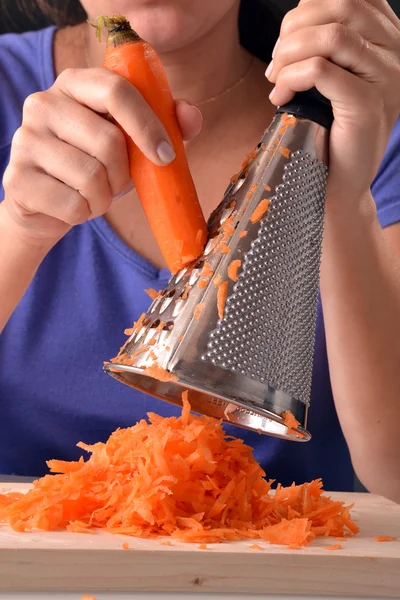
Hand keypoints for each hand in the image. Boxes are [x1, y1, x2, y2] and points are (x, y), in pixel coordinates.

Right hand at [2, 67, 201, 245]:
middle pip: (109, 142)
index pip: (116, 90)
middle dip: (123, 174)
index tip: (165, 156)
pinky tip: (75, 206)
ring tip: (94, 195)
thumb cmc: (96, 165)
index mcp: (75, 84)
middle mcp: (43, 103)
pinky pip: (73, 205)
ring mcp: (24, 140)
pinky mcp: (17, 179)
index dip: (147, 125)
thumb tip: (191, 117)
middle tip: (116, 182)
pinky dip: (85, 214)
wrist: (48, 204)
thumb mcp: (131, 143)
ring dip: (104, 198)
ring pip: (91, 178)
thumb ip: (164, 124)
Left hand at [266, 0, 399, 202]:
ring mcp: (386, 79)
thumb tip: (294, 21)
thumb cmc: (328, 131)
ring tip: (275, 79)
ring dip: (289, 53)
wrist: (337, 183)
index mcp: (389, 39)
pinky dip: (291, 78)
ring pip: (331, 35)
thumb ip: (324, 44)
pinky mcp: (368, 106)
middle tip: (275, 63)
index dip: (309, 8)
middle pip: (341, 6)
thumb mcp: (330, 77)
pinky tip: (280, 96)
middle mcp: (396, 53)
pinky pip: (321, 70)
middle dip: (294, 28)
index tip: (287, 41)